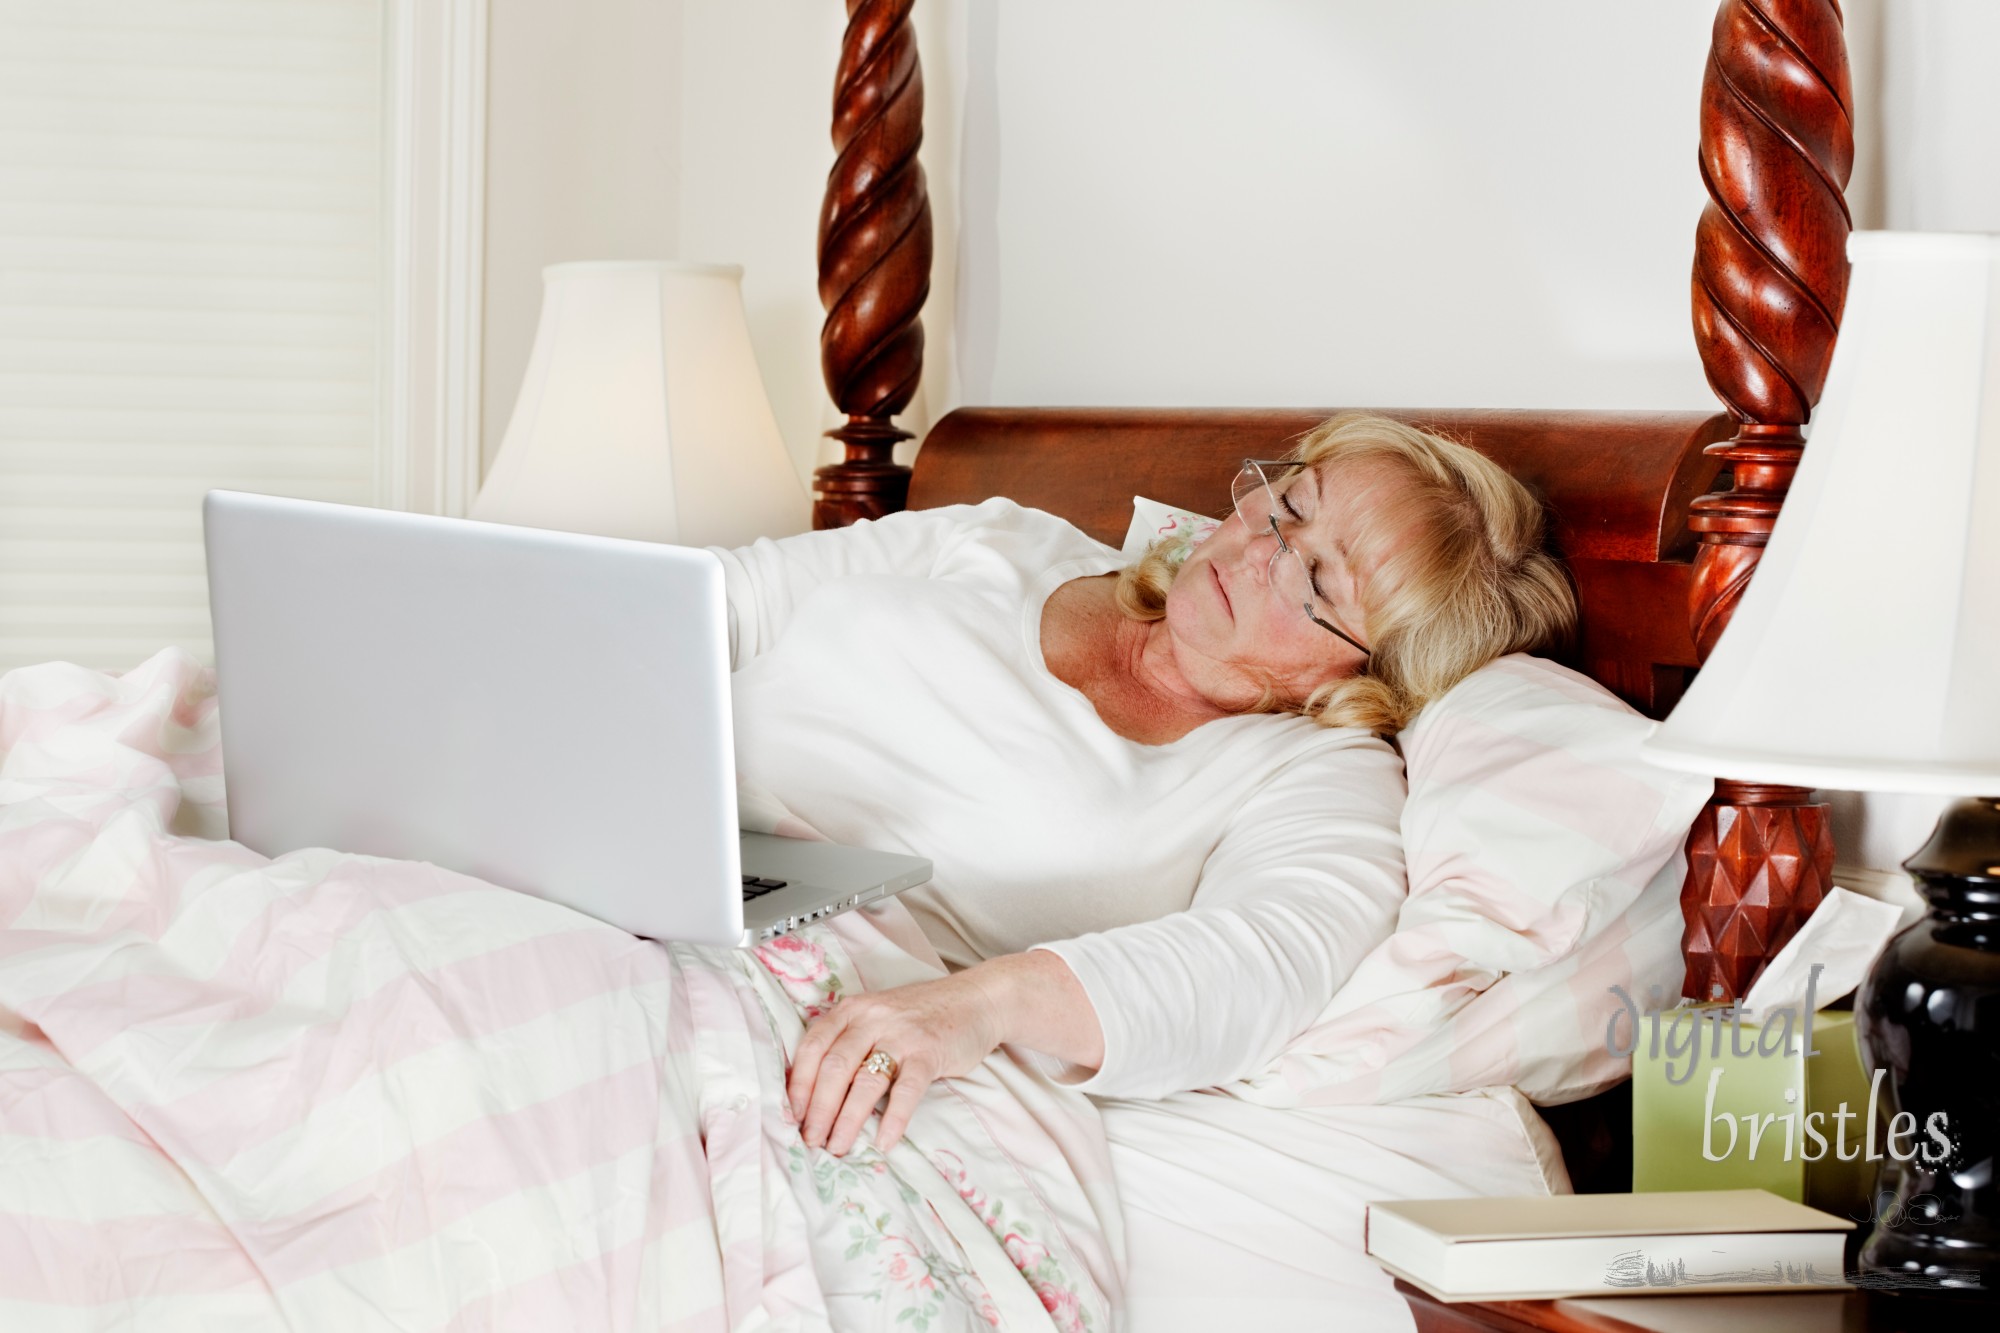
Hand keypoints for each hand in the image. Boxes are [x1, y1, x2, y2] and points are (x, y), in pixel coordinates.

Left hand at [788, 968, 1006, 1156]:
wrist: (976, 999)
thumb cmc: (922, 1015)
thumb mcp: (878, 1016)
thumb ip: (851, 1042)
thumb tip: (818, 1095)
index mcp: (852, 1010)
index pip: (812, 1047)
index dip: (798, 1084)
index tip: (790, 1116)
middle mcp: (872, 1018)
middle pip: (833, 1068)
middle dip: (817, 1110)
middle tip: (811, 1140)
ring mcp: (901, 1034)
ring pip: (864, 1082)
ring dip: (847, 1120)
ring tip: (838, 1147)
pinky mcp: (930, 1052)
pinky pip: (906, 1090)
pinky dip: (893, 1120)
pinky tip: (884, 1142)